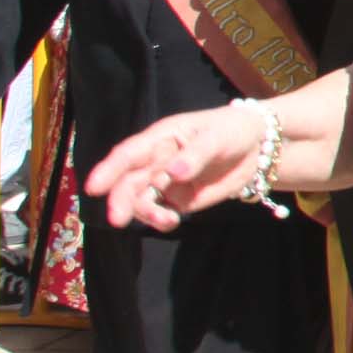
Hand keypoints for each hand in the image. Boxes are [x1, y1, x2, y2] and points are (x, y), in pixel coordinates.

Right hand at [87, 105, 275, 230]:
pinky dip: (159, 220)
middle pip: (129, 182)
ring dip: (144, 213)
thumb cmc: (232, 131)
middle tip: (117, 220)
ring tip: (166, 221)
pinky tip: (171, 222)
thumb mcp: (217, 137)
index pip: (129, 154)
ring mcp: (164, 181)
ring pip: (141, 200)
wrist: (258, 149)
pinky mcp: (177, 199)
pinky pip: (159, 212)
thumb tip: (174, 172)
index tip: (93, 187)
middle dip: (120, 200)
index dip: (109, 170)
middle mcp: (156, 160)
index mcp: (160, 138)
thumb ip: (196, 155)